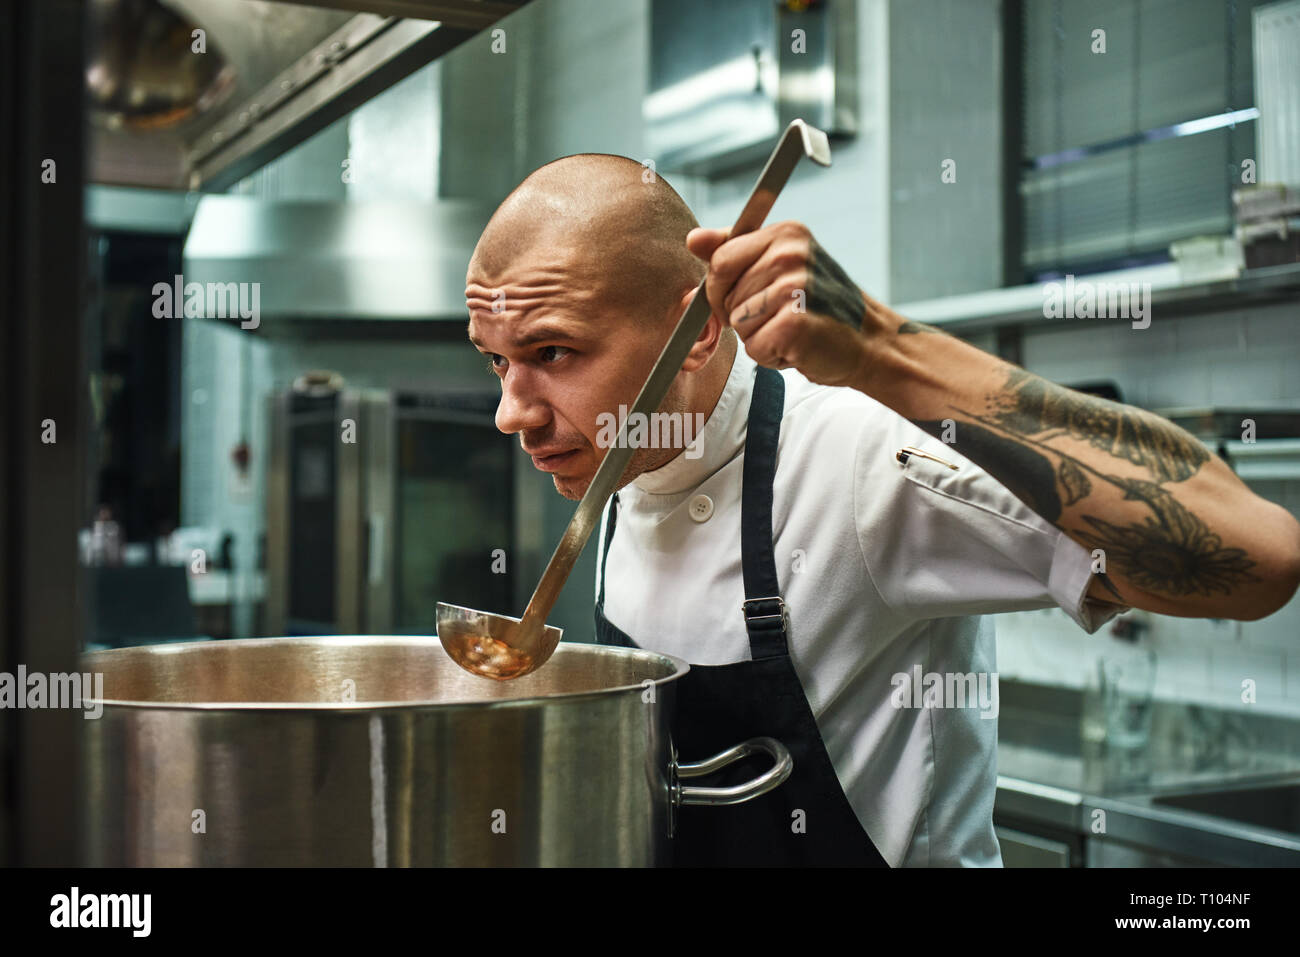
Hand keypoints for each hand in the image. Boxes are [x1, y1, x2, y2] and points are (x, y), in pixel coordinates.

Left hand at [686, 221, 871, 386]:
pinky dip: (772, 356)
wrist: (870, 341)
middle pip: (724, 296)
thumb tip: (693, 239)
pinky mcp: (795, 323)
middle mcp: (790, 254)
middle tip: (781, 316)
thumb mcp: (780, 267)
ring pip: (738, 325)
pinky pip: (754, 348)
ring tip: (792, 329)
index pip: (719, 261)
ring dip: (759, 338)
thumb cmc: (820, 307)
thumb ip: (734, 252)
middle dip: (742, 316)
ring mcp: (794, 287)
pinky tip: (798, 346)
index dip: (721, 290)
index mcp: (785, 234)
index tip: (746, 298)